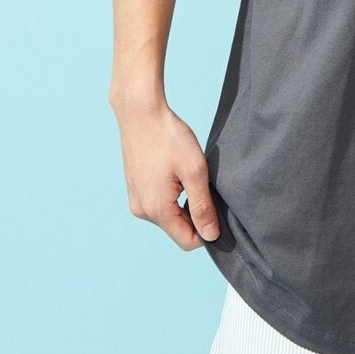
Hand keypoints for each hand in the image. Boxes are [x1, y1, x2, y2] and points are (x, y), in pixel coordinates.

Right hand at [111, 97, 219, 250]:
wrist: (141, 113)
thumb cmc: (169, 137)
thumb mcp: (195, 171)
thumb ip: (202, 206)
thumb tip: (211, 235)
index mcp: (156, 210)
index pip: (187, 241)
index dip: (208, 231)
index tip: (219, 209)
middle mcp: (141, 210)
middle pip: (178, 229)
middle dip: (196, 215)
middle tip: (208, 187)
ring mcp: (136, 199)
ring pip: (169, 216)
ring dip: (185, 204)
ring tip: (192, 177)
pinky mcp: (135, 188)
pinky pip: (159, 203)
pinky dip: (173, 196)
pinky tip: (179, 173)